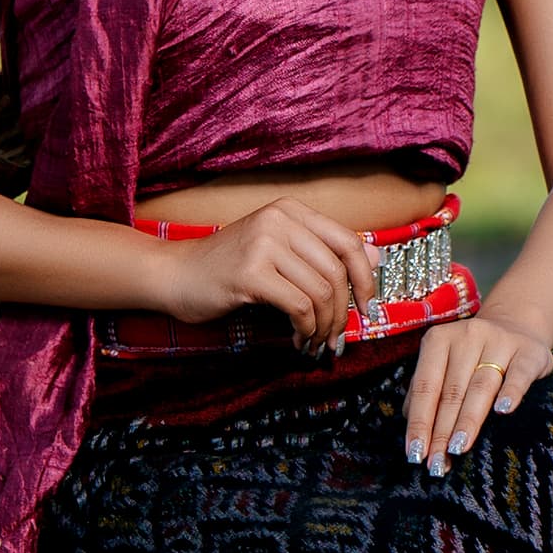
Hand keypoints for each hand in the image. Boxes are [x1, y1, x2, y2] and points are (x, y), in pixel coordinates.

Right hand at [151, 200, 379, 349]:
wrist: (175, 274)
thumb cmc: (228, 267)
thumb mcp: (279, 251)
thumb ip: (323, 252)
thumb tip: (378, 258)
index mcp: (291, 210)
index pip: (349, 242)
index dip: (367, 278)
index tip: (367, 307)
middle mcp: (280, 220)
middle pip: (337, 271)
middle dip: (343, 312)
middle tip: (336, 337)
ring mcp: (264, 244)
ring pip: (321, 292)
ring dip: (324, 326)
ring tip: (314, 342)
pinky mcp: (250, 273)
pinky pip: (299, 307)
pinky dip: (305, 329)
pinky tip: (297, 339)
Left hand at [401, 314, 552, 474]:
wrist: (517, 327)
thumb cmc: (472, 356)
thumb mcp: (445, 364)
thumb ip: (426, 390)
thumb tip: (413, 427)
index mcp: (439, 340)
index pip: (426, 387)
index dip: (420, 422)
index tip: (414, 453)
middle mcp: (468, 336)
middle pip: (452, 391)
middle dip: (442, 431)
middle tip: (436, 463)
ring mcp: (500, 342)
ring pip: (481, 386)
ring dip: (468, 420)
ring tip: (458, 449)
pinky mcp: (529, 353)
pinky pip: (519, 375)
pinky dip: (511, 393)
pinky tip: (503, 411)